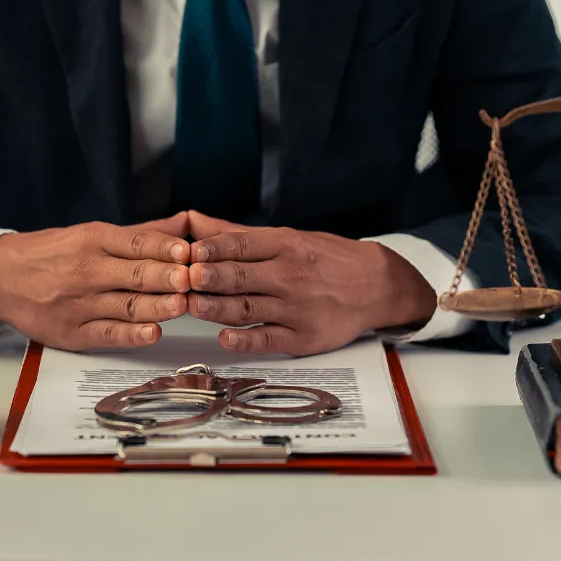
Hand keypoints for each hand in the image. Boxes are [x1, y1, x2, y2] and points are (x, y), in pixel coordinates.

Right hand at [0, 212, 191, 350]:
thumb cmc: (50, 253)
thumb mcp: (90, 233)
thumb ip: (140, 233)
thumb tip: (184, 223)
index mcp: (92, 240)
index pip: (134, 243)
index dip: (164, 248)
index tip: (189, 252)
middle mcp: (86, 270)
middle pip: (133, 274)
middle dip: (166, 277)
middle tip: (193, 279)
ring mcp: (78, 304)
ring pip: (125, 306)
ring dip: (157, 307)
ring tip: (183, 305)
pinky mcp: (72, 332)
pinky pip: (107, 333)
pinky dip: (131, 334)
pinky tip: (153, 332)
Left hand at [185, 211, 436, 355]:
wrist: (377, 286)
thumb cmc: (325, 259)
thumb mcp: (287, 237)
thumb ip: (236, 234)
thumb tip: (192, 221)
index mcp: (285, 245)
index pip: (244, 245)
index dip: (215, 248)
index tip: (190, 251)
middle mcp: (290, 275)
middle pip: (242, 276)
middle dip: (210, 277)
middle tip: (184, 278)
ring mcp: (296, 308)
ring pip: (250, 308)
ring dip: (218, 308)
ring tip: (192, 306)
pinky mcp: (302, 337)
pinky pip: (269, 339)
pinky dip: (247, 339)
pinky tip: (225, 337)